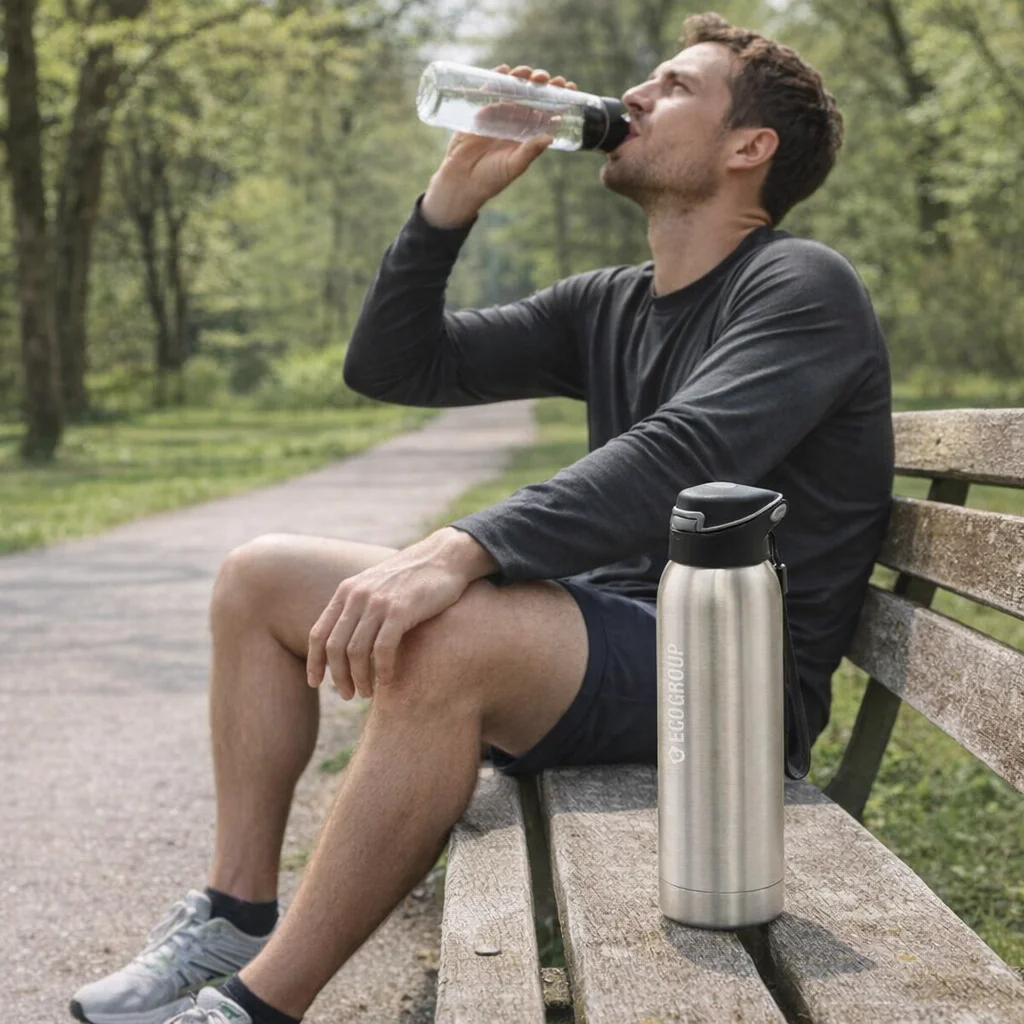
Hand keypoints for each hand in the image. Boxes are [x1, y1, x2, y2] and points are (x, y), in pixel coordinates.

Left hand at [306, 528, 495, 699]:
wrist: (445, 557)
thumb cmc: (413, 578)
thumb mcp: (377, 587)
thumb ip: (359, 608)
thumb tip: (345, 642)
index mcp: (347, 591)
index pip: (319, 633)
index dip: (315, 662)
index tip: (315, 683)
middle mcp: (357, 596)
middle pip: (335, 647)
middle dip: (338, 677)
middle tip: (348, 695)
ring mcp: (378, 602)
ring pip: (356, 652)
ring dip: (359, 678)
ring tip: (366, 693)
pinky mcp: (401, 609)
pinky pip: (383, 648)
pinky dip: (383, 669)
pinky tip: (387, 681)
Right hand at [421, 65, 578, 228]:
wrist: (462, 180)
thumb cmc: (491, 178)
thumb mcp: (513, 166)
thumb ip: (529, 152)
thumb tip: (550, 137)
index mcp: (528, 134)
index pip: (548, 111)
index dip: (559, 98)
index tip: (569, 86)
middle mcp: (516, 121)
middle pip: (532, 96)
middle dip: (541, 83)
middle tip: (545, 78)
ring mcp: (498, 114)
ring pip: (514, 89)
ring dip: (522, 77)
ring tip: (527, 72)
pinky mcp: (480, 111)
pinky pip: (490, 90)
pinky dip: (497, 78)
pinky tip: (504, 70)